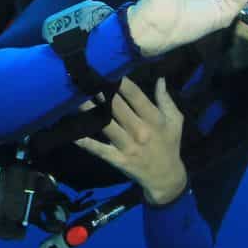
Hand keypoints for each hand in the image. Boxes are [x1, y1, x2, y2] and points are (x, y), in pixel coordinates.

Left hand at [73, 77, 187, 204]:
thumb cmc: (170, 145)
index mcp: (154, 119)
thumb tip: (160, 78)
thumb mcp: (175, 121)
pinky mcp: (117, 159)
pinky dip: (85, 141)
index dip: (121, 82)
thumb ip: (166, 100)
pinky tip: (72, 132)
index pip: (136, 96)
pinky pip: (99, 149)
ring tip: (76, 96)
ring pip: (105, 124)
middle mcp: (140, 131)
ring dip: (90, 110)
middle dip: (101, 92)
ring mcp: (127, 146)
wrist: (166, 178)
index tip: (108, 69)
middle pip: (117, 107)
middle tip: (86, 78)